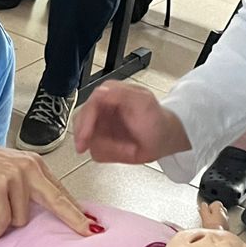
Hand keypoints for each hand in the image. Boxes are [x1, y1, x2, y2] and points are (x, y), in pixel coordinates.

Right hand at [0, 139, 92, 239]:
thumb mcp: (10, 173)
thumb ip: (29, 187)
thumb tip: (48, 211)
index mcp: (34, 164)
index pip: (61, 191)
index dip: (76, 210)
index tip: (91, 224)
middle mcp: (28, 167)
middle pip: (57, 201)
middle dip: (73, 219)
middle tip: (87, 232)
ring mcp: (14, 175)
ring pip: (22, 217)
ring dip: (6, 222)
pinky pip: (4, 220)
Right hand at [72, 80, 189, 164]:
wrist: (165, 139)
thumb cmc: (156, 119)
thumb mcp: (143, 102)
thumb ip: (121, 94)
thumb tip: (100, 91)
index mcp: (109, 94)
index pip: (88, 106)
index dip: (84, 122)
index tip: (84, 137)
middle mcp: (101, 109)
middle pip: (80, 124)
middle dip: (88, 138)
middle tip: (90, 148)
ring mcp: (101, 127)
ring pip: (88, 141)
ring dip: (110, 148)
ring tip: (129, 148)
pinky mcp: (103, 142)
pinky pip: (97, 152)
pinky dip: (112, 155)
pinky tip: (126, 151)